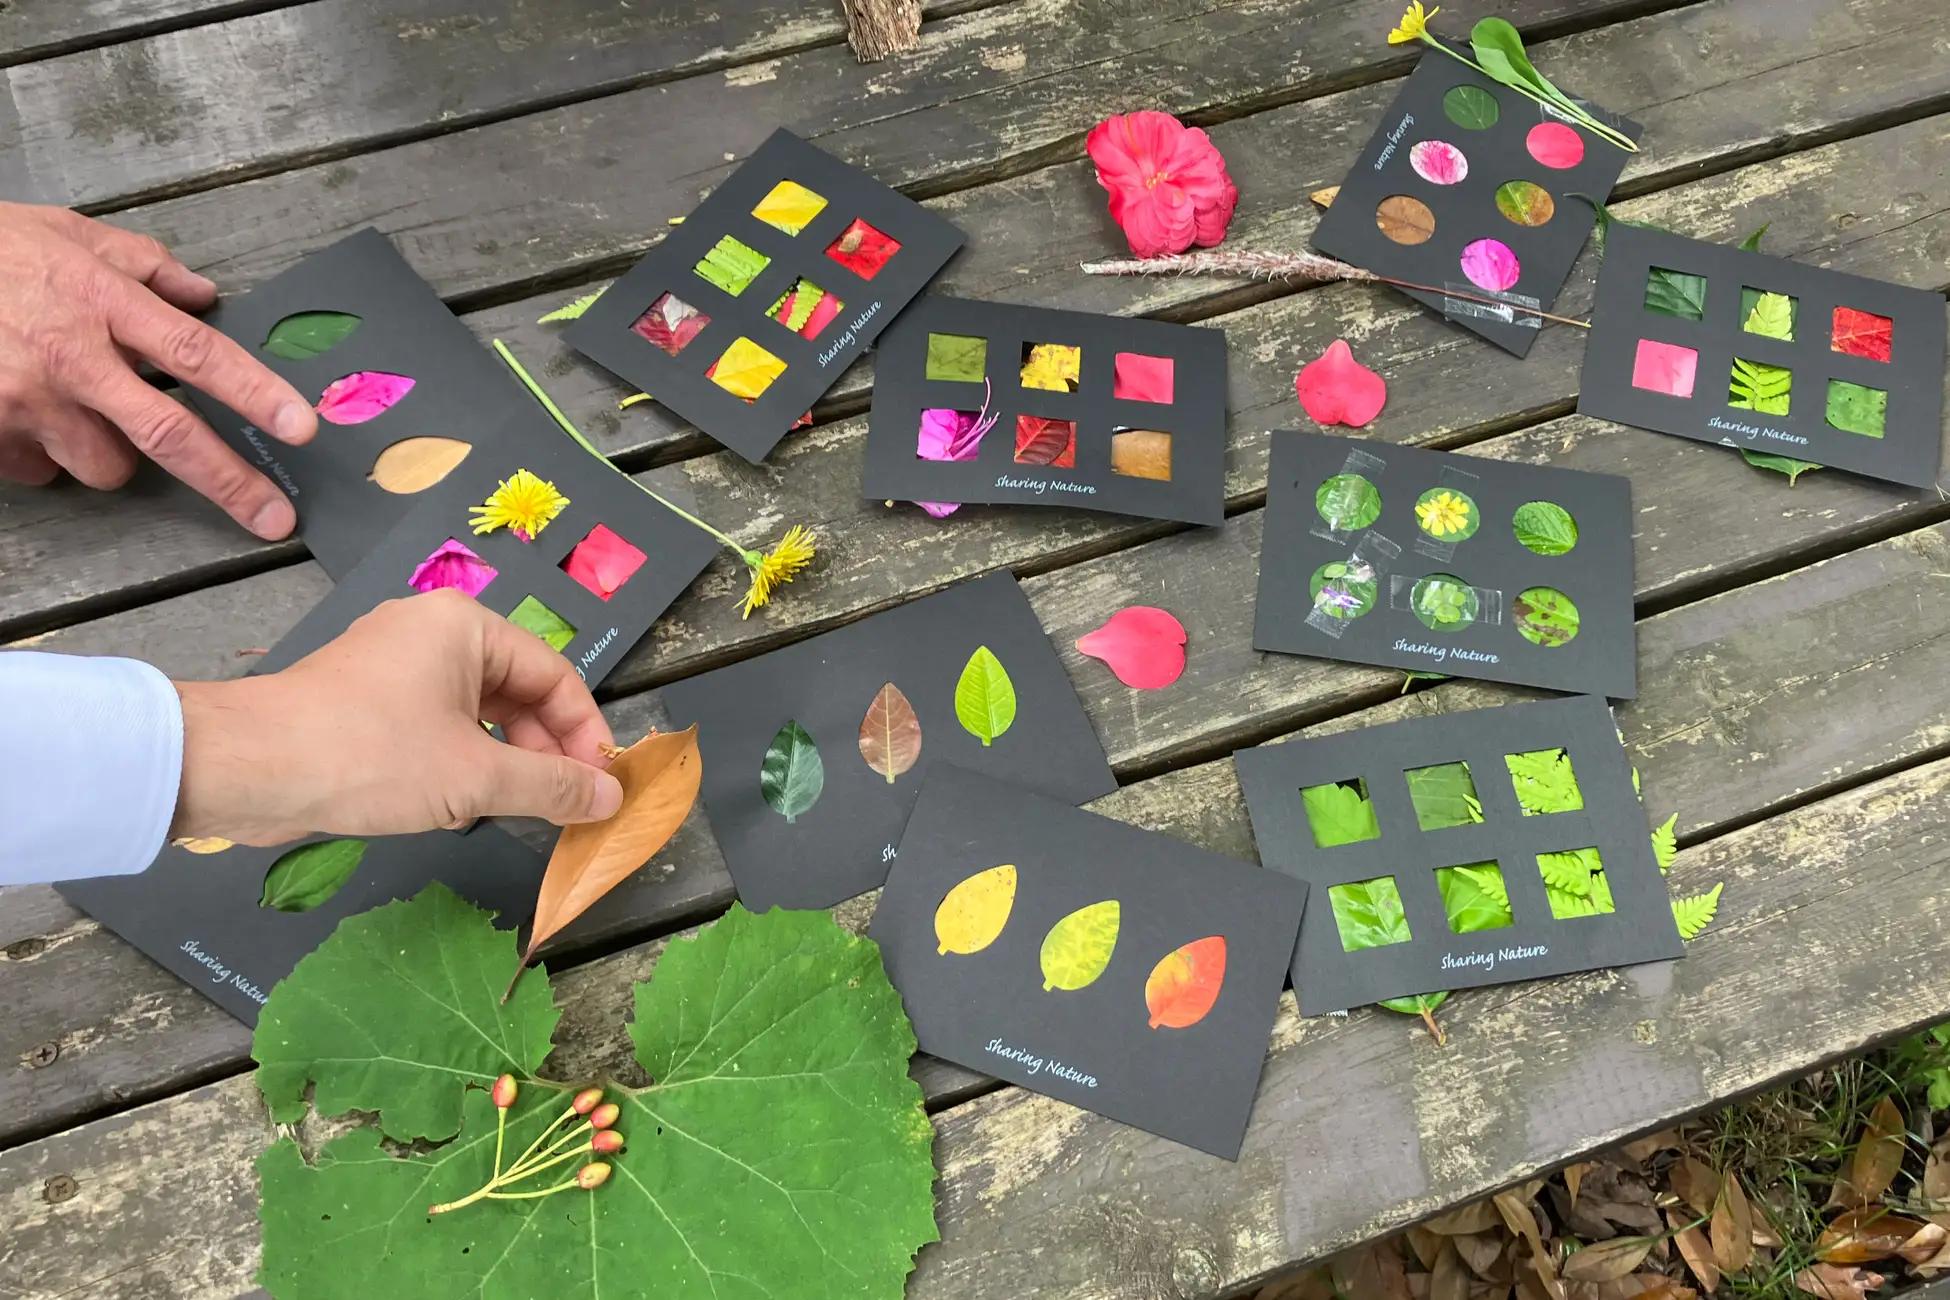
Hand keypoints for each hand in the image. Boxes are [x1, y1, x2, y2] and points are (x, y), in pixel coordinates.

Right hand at [0, 202, 318, 538]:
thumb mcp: (65, 233)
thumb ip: (141, 264)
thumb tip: (204, 292)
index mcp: (99, 301)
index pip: (195, 353)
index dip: (253, 393)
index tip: (299, 428)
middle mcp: (70, 358)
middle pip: (167, 434)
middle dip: (230, 483)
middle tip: (274, 517)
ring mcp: (27, 402)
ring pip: (106, 465)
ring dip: (110, 449)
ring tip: (80, 403)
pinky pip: (44, 468)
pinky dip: (46, 451)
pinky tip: (24, 410)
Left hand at [171, 590, 624, 844]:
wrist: (248, 769)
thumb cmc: (370, 757)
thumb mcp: (476, 777)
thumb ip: (554, 787)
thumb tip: (611, 798)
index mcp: (466, 626)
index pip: (556, 675)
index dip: (586, 734)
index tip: (600, 788)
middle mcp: (432, 631)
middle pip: (519, 691)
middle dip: (547, 751)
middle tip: (565, 808)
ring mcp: (394, 664)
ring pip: (479, 711)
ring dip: (507, 761)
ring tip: (521, 811)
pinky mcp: (365, 698)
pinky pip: (438, 723)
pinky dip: (464, 760)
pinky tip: (466, 803)